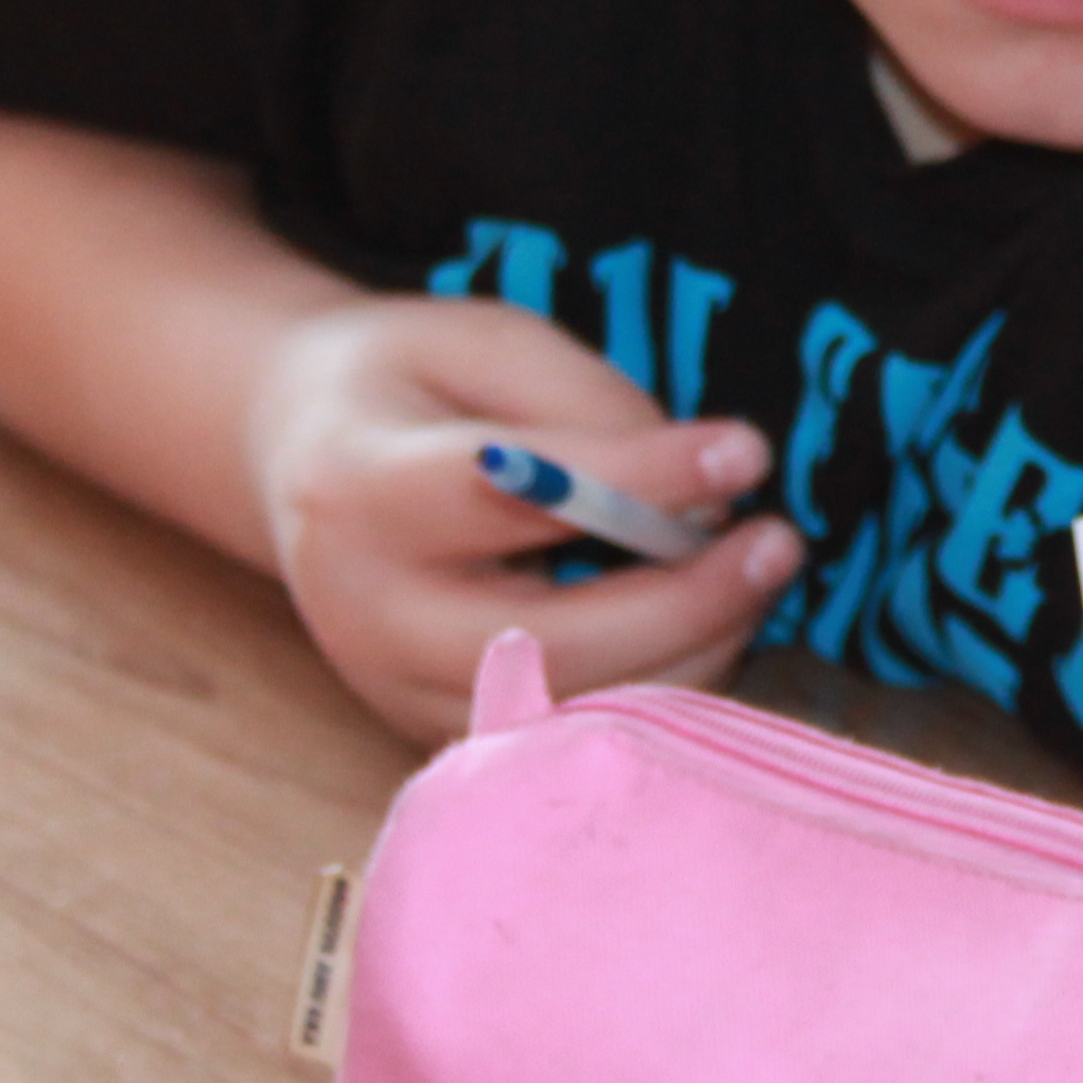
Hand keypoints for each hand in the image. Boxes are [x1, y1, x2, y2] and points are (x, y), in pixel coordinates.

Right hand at [248, 296, 803, 741]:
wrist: (302, 461)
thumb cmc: (409, 387)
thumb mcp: (488, 344)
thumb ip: (591, 405)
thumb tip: (705, 492)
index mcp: (361, 490)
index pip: (514, 495)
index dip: (642, 479)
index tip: (747, 448)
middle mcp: (369, 614)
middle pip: (553, 642)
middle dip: (690, 600)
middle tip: (780, 540)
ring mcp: (398, 692)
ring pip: (576, 713)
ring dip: (692, 650)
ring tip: (755, 573)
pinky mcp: (439, 736)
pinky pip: (571, 739)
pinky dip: (657, 688)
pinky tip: (704, 622)